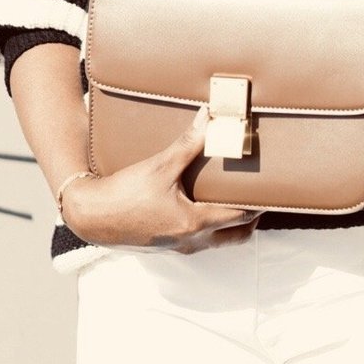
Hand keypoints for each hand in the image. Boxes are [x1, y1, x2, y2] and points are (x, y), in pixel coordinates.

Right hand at [62, 105, 262, 252]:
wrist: (90, 217)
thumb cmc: (124, 194)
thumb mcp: (159, 166)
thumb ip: (187, 143)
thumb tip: (209, 117)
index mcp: (195, 223)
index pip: (241, 216)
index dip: (260, 203)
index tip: (272, 190)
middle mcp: (191, 241)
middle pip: (236, 237)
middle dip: (251, 220)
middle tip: (258, 197)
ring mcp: (178, 246)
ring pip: (218, 241)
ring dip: (230, 225)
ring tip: (234, 199)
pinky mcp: (165, 245)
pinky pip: (198, 240)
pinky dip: (209, 227)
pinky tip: (200, 206)